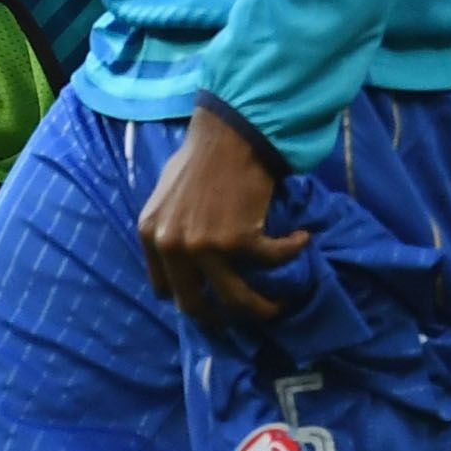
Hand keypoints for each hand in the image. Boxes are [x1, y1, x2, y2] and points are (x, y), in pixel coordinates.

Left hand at [135, 108, 308, 323]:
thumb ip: (166, 231)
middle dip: (222, 317)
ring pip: (237, 301)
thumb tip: (178, 263)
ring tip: (279, 302)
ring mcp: (204, 246)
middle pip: (196, 306)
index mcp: (150, 235)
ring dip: (263, 307)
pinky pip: (272, 262)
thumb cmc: (198, 159)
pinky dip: (291, 251)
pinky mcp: (239, 241)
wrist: (229, 134)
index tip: (211, 299)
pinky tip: (300, 239)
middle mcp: (172, 245)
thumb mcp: (164, 199)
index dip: (190, 298)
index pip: (164, 290)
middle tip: (242, 311)